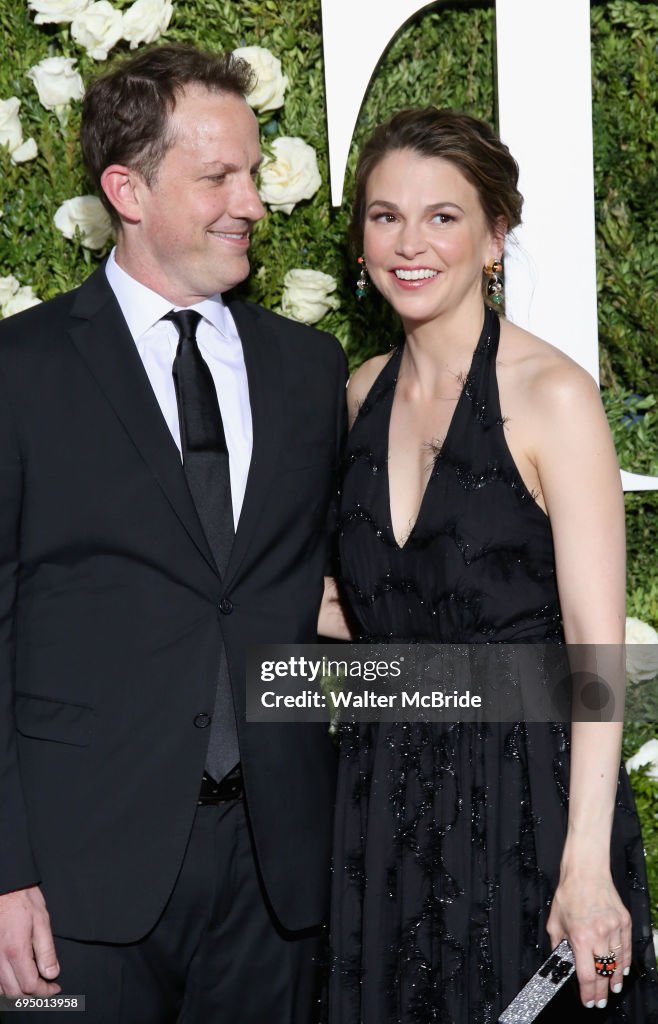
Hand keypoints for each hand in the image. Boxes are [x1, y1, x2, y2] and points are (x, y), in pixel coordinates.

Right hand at [0, 886, 60, 996]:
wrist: (5, 886)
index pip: (30, 985)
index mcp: (16, 951)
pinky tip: (16, 975)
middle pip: (14, 992)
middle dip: (32, 995)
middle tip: (46, 987)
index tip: (55, 988)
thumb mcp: (42, 921)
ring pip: (1, 989)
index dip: (45, 991)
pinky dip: (5, 984)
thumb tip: (52, 973)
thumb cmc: (22, 900)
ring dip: (17, 991)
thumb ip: (46, 950)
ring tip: (33, 983)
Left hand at [546, 870, 630, 1009]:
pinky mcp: (624, 921)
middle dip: (601, 992)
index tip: (588, 1001)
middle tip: (600, 1001)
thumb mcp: (555, 921)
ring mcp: (614, 928)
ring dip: (614, 979)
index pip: (587, 975)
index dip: (588, 993)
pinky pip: (626, 948)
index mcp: (580, 937)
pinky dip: (624, 962)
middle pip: (603, 973)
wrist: (586, 872)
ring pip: (617, 963)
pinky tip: (622, 970)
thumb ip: (558, 943)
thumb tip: (561, 959)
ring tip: (613, 989)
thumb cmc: (569, 893)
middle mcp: (599, 934)